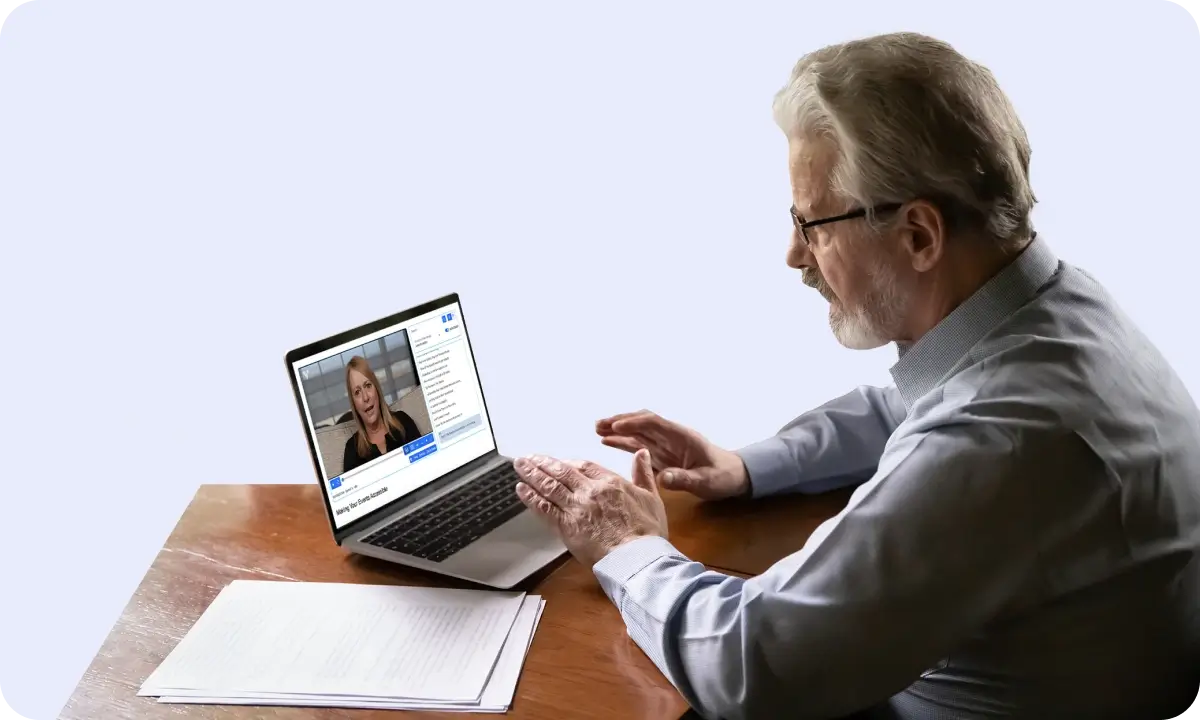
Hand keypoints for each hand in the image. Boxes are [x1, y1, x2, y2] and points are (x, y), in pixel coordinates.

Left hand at [512, 449, 667, 566]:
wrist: (636, 557)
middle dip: (543, 463)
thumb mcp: (651, 497)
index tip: (558, 461)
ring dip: (532, 474)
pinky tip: (521, 489)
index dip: (568, 463)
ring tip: (519, 466)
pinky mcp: (566, 526)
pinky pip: (544, 508)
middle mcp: (589, 491)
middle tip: (529, 458)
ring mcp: (576, 508)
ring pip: (549, 486)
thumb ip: (643, 473)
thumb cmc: (648, 532)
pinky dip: (531, 497)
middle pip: (561, 472)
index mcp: (610, 482)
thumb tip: (642, 453)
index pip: (584, 466)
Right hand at [596, 410, 749, 499]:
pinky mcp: (661, 455)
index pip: (654, 423)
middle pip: (642, 422)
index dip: (634, 423)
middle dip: (620, 421)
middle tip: (598, 424)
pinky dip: (623, 441)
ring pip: (637, 431)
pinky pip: (639, 444)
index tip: (615, 427)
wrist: (732, 476)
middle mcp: (670, 436)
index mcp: (682, 436)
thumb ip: (684, 479)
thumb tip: (663, 478)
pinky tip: (607, 441)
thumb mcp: (706, 481)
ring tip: (597, 429)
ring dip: (618, 429)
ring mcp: (664, 445)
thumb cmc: (722, 477)